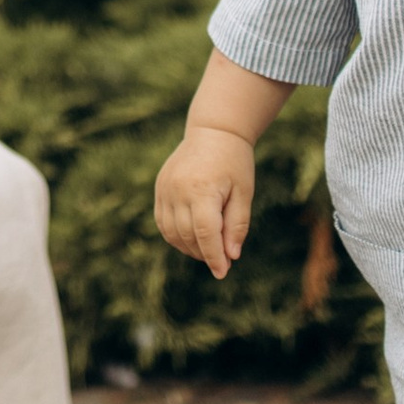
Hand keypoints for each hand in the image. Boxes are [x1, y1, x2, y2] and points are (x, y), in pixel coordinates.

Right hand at [155, 126, 255, 280]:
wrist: (213, 131)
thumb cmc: (234, 162)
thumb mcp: (244, 193)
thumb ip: (237, 225)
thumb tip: (231, 256)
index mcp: (202, 190)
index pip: (206, 234)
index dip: (214, 257)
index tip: (223, 273)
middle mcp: (178, 190)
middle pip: (188, 236)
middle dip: (205, 254)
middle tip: (222, 260)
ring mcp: (165, 189)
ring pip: (172, 233)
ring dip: (189, 248)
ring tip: (208, 250)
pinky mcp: (159, 188)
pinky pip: (162, 222)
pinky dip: (175, 236)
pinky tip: (192, 239)